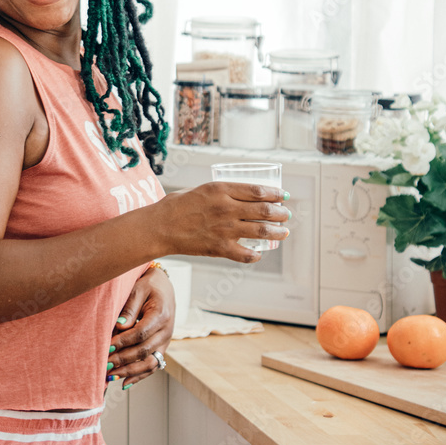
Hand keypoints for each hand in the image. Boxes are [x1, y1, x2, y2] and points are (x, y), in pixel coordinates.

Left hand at [107, 267, 174, 388]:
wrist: (164, 286)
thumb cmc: (148, 285)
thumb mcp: (137, 289)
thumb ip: (129, 308)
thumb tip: (120, 327)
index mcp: (161, 314)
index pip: (140, 333)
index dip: (123, 342)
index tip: (106, 347)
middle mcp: (167, 331)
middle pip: (144, 351)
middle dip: (123, 359)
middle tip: (104, 364)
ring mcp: (166, 341)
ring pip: (150, 362)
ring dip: (130, 371)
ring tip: (111, 376)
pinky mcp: (162, 347)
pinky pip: (153, 365)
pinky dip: (139, 376)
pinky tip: (124, 382)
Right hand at [151, 181, 289, 262]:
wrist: (159, 227)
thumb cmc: (176, 206)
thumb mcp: (201, 189)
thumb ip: (221, 193)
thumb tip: (240, 198)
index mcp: (221, 189)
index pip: (258, 191)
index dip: (276, 193)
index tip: (283, 195)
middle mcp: (227, 208)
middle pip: (265, 210)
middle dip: (280, 213)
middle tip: (286, 215)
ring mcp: (225, 229)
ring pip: (262, 231)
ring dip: (277, 232)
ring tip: (283, 232)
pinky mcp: (220, 247)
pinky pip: (246, 254)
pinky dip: (256, 255)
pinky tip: (258, 254)